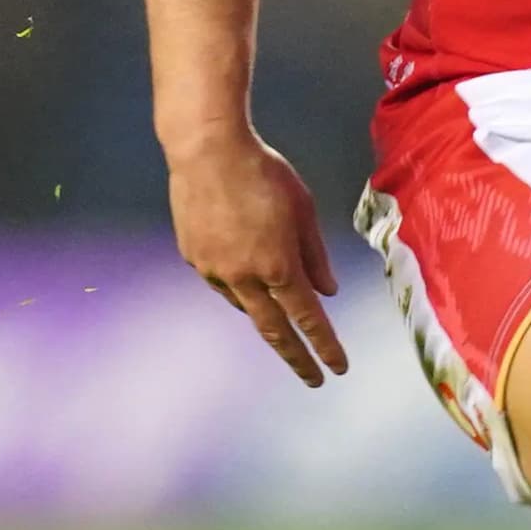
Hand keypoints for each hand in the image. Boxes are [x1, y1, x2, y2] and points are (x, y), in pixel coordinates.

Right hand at [167, 127, 346, 385]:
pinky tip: (244, 274)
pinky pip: (221, 284)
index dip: (325, 345)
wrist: (206, 151)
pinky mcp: (193, 258)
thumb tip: (326, 292)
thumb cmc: (263, 172)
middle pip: (273, 330)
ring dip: (265, 314)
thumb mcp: (303, 210)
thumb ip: (315, 256)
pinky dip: (239, 286)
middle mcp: (243, 277)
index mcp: (277, 266)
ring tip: (278, 310)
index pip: (308, 318)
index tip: (337, 368)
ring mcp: (213, 271)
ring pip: (245, 306)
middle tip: (312, 379)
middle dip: (296, 358)